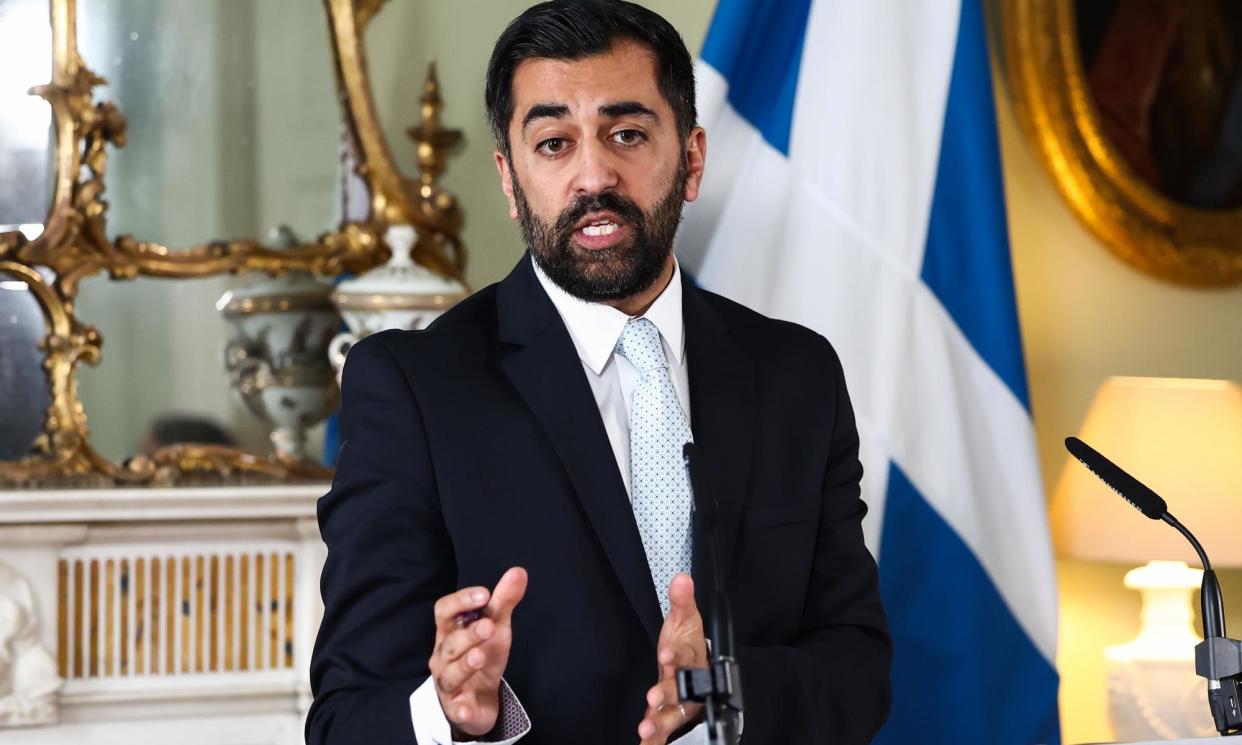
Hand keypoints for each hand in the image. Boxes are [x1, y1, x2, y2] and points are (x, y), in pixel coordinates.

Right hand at [428, 566, 527, 736]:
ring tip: (480, 656)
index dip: (460, 601)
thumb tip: (519, 571)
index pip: (444, 611)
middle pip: (449, 643)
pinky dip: (461, 708)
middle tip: (489, 626)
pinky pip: (456, 708)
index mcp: (450, 631)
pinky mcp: (457, 708)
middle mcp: (443, 656)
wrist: (479, 699)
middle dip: (468, 634)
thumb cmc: (481, 655)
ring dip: (464, 665)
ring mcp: (448, 683)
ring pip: (450, 674)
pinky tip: (468, 707)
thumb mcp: (495, 627)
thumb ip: (503, 601)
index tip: (484, 593)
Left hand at [638, 573, 707, 743]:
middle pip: (683, 689)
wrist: (692, 665)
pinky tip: (643, 744)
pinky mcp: (668, 716)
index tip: (666, 654)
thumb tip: (681, 578)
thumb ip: (681, 601)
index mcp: (695, 657)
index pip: (688, 655)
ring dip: (660, 721)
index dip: (678, 656)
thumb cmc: (687, 642)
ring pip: (673, 714)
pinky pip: (662, 730)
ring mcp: (680, 703)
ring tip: (646, 728)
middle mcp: (691, 683)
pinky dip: (654, 740)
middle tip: (654, 696)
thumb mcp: (684, 619)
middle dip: (669, 693)